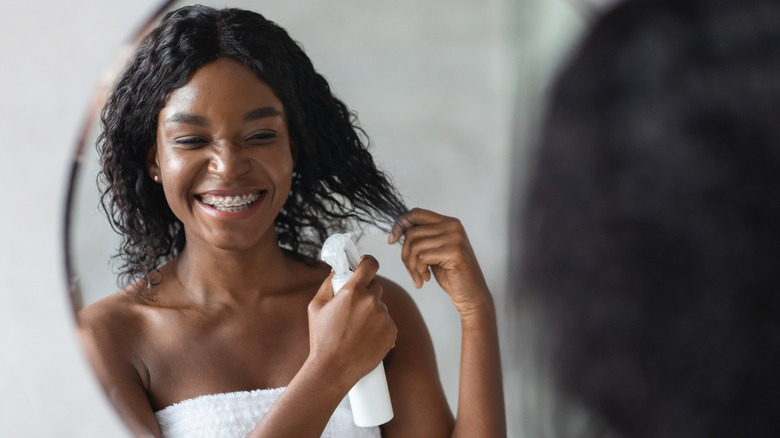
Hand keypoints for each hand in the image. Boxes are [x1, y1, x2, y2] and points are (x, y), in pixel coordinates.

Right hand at [307, 256, 396, 386]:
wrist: (333, 370)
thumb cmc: (322, 339)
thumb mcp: (316, 307)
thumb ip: (328, 284)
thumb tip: (337, 272)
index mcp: (354, 291)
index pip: (370, 264)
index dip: (367, 262)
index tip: (364, 265)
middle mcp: (372, 302)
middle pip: (376, 286)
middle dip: (366, 292)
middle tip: (353, 306)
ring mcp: (384, 318)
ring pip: (381, 307)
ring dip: (372, 312)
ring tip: (356, 329)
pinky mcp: (392, 333)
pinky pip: (387, 323)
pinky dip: (379, 327)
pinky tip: (365, 338)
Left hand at [388, 208, 491, 316]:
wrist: (471, 294)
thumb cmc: (451, 274)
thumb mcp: (434, 250)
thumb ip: (422, 237)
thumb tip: (398, 231)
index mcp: (449, 222)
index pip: (416, 213)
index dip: (400, 224)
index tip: (391, 240)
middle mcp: (453, 226)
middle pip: (412, 233)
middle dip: (405, 255)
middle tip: (411, 271)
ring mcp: (455, 238)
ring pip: (415, 246)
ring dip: (412, 266)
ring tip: (419, 277)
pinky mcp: (454, 252)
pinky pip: (422, 257)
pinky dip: (419, 271)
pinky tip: (426, 279)